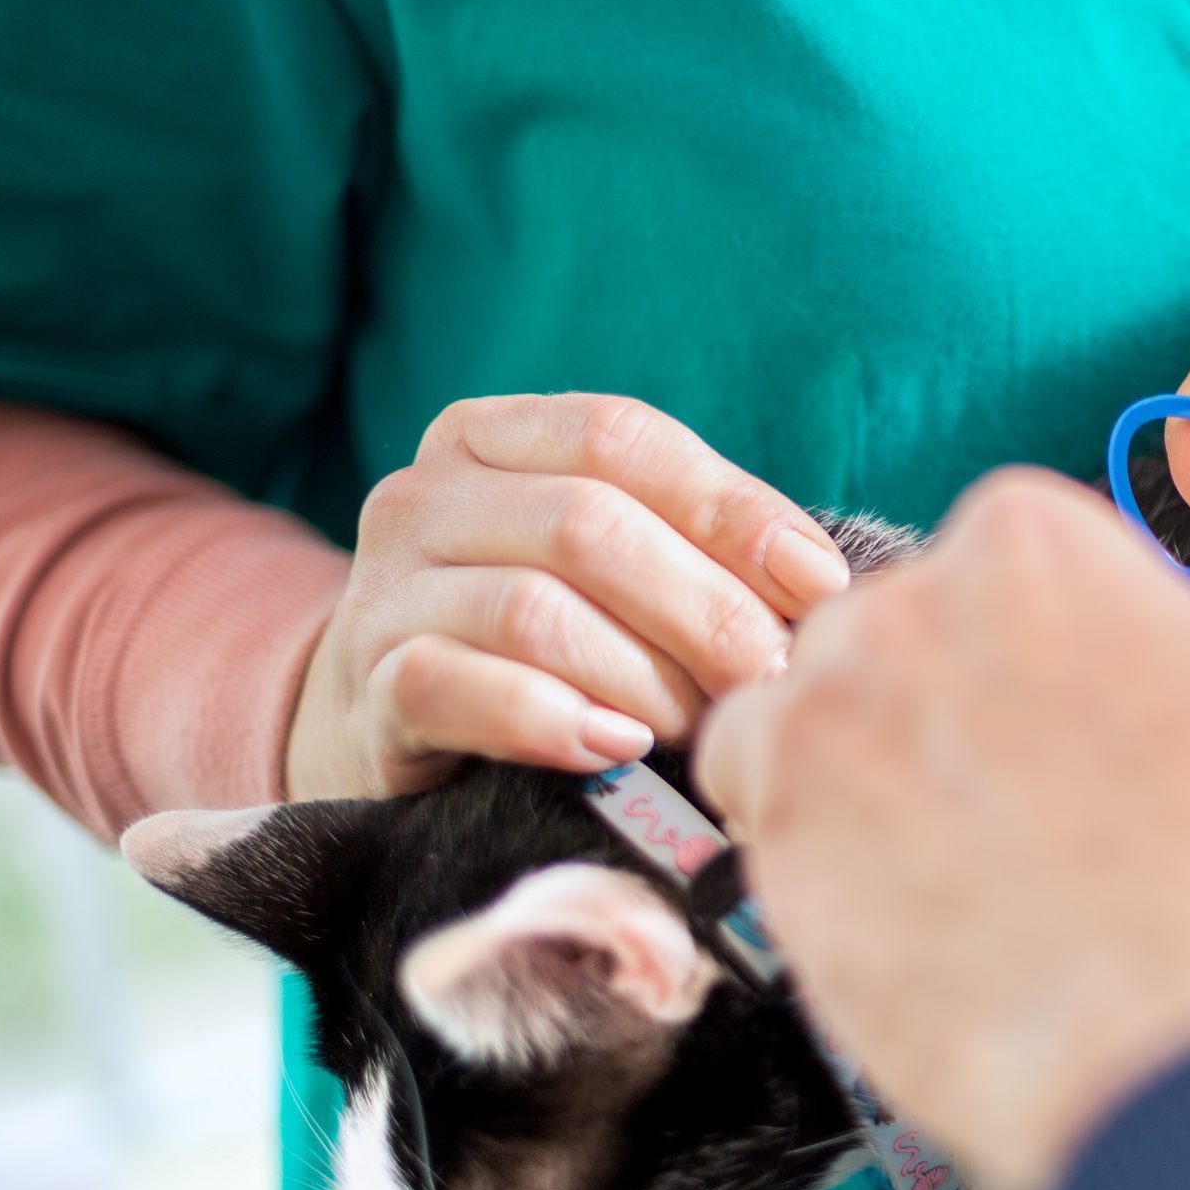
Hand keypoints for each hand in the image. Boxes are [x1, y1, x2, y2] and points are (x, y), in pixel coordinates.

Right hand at [286, 394, 849, 798]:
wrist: (380, 725)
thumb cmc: (536, 642)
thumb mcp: (605, 569)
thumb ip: (691, 550)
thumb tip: (822, 587)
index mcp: (491, 437)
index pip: (621, 438)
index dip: (730, 508)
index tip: (819, 586)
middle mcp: (424, 495)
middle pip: (587, 523)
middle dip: (704, 608)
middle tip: (770, 680)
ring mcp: (385, 590)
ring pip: (534, 610)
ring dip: (643, 677)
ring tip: (697, 728)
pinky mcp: (367, 689)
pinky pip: (456, 687)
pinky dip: (550, 719)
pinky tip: (614, 751)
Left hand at [698, 470, 1189, 1189]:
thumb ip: (1111, 639)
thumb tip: (1067, 661)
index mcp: (1033, 543)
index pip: (973, 564)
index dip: (994, 656)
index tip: (1014, 713)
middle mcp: (918, 597)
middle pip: (877, 633)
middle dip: (912, 709)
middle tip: (972, 809)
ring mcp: (835, 699)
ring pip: (796, 705)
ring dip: (840, 768)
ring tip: (921, 866)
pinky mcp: (775, 808)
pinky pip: (746, 788)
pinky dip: (788, 833)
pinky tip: (868, 897)